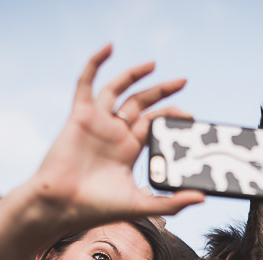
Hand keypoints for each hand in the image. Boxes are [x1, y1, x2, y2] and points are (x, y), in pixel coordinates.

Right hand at [28, 45, 204, 228]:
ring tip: (154, 65)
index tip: (191, 118)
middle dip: (162, 92)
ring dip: (134, 75)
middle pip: (141, 104)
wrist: (61, 205)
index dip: (172, 117)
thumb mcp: (140, 205)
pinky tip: (109, 48)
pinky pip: (86, 83)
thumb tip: (201, 198)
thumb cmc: (96, 208)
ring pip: (118, 90)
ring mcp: (97, 122)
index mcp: (128, 149)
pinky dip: (95, 63)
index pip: (154, 124)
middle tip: (183, 81)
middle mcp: (114, 133)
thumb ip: (171, 203)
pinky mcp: (79, 115)